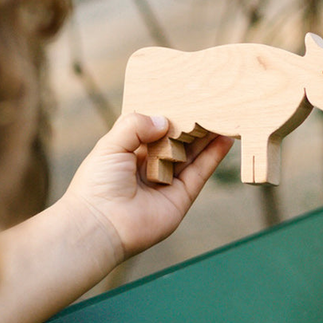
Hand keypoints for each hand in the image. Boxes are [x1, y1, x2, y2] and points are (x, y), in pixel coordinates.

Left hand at [64, 112, 233, 263]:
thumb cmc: (97, 184)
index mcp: (129, 152)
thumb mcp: (111, 144)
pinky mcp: (180, 198)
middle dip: (192, 124)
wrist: (101, 224)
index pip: (154, 129)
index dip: (168, 115)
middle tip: (211, 104)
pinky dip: (213, 156)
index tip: (185, 98)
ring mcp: (167, 182)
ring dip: (208, 137)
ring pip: (192, 155)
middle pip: (177, 141)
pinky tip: (225, 139)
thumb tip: (165, 121)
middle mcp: (150, 167)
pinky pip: (200, 173)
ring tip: (224, 116)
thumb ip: (136, 125)